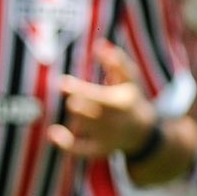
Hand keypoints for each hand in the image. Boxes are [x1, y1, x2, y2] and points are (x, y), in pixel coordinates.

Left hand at [47, 41, 156, 159]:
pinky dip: (65, 144)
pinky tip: (52, 132)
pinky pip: (79, 150)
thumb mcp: (130, 79)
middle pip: (84, 111)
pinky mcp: (99, 150)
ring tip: (74, 106)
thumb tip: (99, 45)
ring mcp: (106, 138)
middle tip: (70, 96)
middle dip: (74, 101)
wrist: (144, 134)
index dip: (78, 89)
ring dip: (73, 115)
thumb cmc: (131, 99)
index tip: (62, 81)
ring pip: (79, 125)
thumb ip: (116, 61)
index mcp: (121, 103)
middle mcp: (113, 122)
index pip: (96, 96)